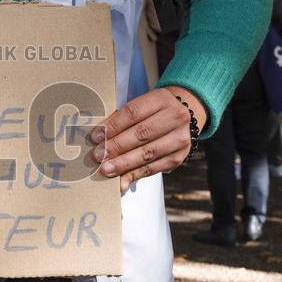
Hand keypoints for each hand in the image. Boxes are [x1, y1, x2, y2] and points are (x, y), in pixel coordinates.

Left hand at [91, 86, 207, 191]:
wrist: (186, 115)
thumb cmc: (154, 111)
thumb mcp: (142, 105)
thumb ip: (122, 119)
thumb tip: (99, 137)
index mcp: (161, 99)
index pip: (133, 112)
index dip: (113, 126)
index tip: (95, 137)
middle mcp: (175, 117)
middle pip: (141, 134)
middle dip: (117, 147)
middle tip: (98, 156)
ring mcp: (179, 138)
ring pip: (148, 153)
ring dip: (124, 164)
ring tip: (106, 170)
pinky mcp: (179, 157)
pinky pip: (154, 168)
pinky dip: (135, 176)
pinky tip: (121, 181)